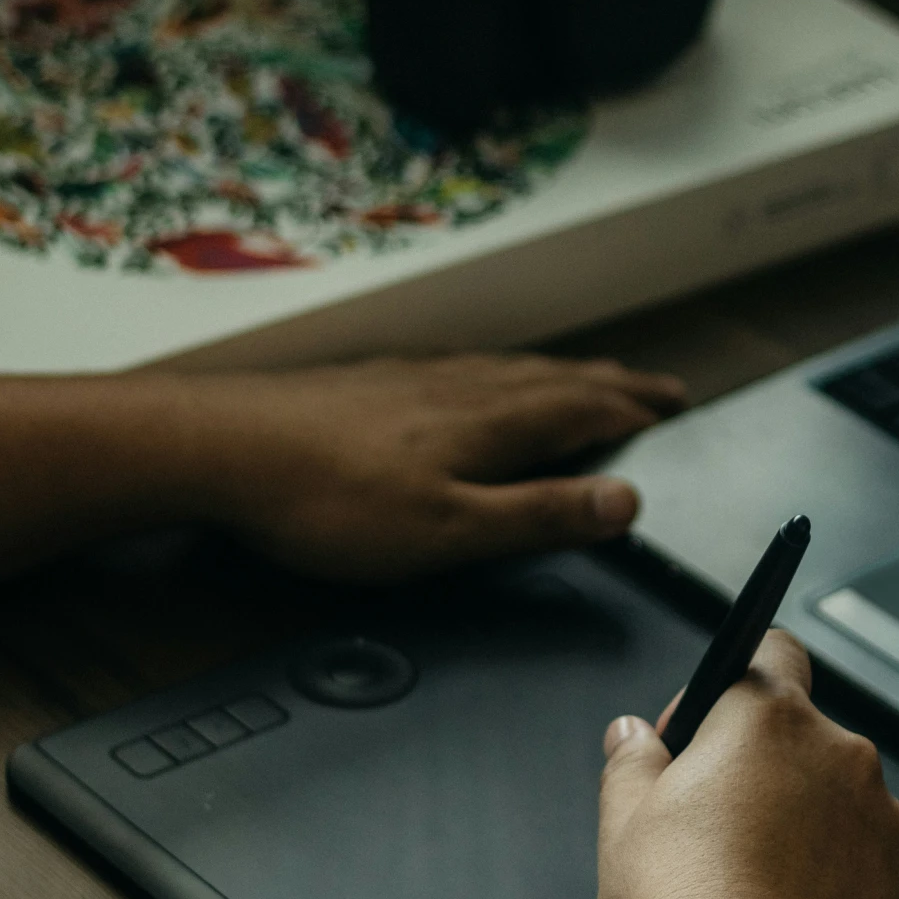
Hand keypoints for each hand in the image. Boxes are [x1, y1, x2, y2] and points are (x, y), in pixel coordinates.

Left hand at [190, 350, 686, 582]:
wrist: (222, 446)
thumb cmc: (329, 499)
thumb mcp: (450, 529)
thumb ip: (539, 514)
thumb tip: (625, 501)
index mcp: (494, 422)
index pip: (588, 408)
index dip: (637, 409)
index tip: (677, 405)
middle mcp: (463, 385)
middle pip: (557, 379)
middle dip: (612, 384)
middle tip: (653, 385)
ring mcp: (416, 377)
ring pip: (510, 369)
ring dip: (561, 374)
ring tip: (586, 378)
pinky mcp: (373, 382)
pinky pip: (463, 368)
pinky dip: (500, 373)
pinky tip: (478, 380)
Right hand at [596, 631, 898, 898]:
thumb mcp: (624, 825)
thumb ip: (632, 761)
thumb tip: (634, 736)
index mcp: (771, 720)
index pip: (771, 651)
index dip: (732, 687)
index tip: (703, 735)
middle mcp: (845, 758)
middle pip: (804, 743)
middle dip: (766, 776)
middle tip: (715, 837)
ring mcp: (889, 827)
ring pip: (843, 811)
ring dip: (809, 834)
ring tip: (756, 898)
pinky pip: (874, 875)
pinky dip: (844, 893)